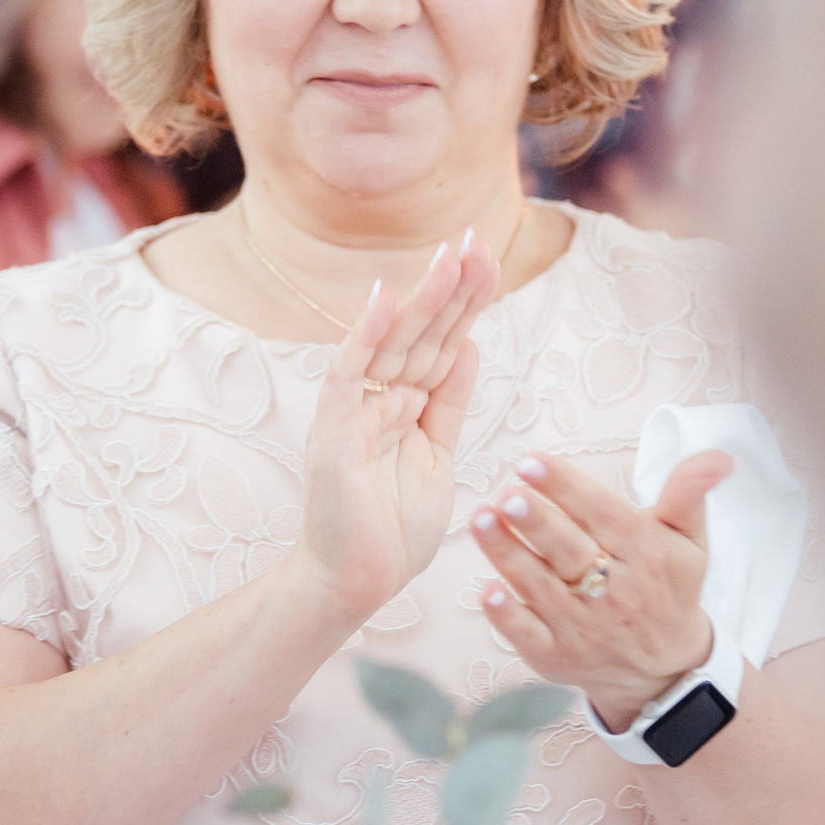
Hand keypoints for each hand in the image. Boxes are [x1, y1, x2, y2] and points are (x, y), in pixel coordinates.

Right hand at [292, 232, 499, 617]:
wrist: (354, 584)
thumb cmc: (391, 531)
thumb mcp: (439, 458)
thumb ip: (449, 404)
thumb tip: (469, 346)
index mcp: (407, 405)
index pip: (443, 343)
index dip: (467, 303)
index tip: (490, 258)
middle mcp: (380, 399)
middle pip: (423, 334)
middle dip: (452, 289)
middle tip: (477, 240)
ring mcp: (354, 412)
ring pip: (394, 344)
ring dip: (422, 300)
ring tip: (450, 257)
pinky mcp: (334, 431)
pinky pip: (350, 375)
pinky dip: (364, 336)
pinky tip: (382, 298)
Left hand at [474, 449, 731, 731]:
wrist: (665, 670)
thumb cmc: (669, 589)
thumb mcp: (689, 541)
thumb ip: (689, 494)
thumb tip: (718, 456)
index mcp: (646, 556)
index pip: (602, 514)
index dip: (566, 487)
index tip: (531, 462)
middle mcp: (615, 593)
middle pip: (570, 551)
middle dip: (537, 522)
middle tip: (507, 495)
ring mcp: (583, 628)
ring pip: (540, 586)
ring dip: (508, 554)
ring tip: (481, 520)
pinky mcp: (557, 656)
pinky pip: (528, 635)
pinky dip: (507, 615)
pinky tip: (486, 589)